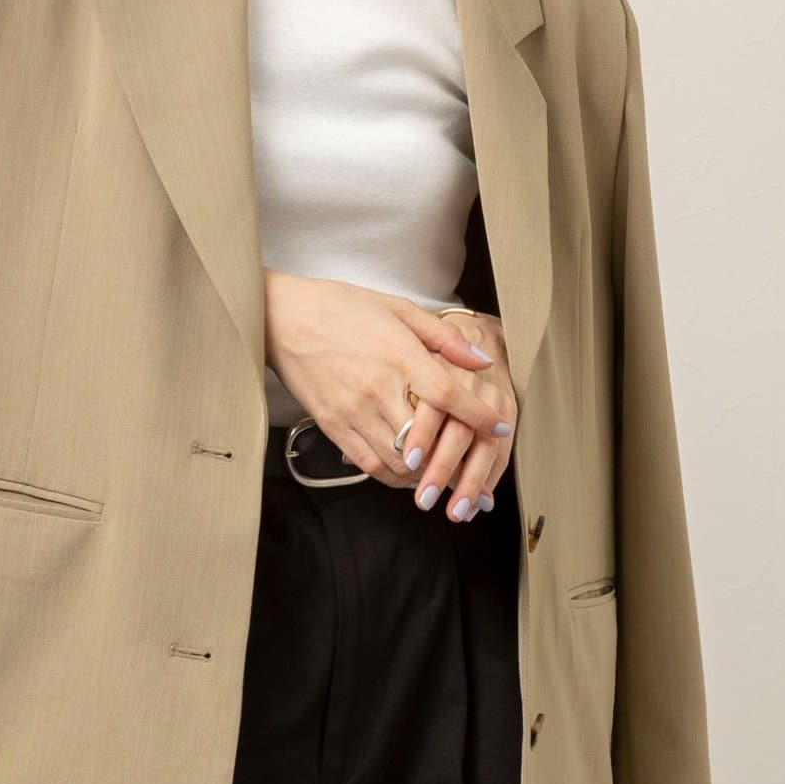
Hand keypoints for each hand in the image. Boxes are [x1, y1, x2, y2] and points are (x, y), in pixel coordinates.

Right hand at [263, 270, 512, 506]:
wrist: (283, 316)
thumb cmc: (343, 307)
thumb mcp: (399, 309)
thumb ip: (444, 338)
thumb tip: (482, 362)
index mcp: (399, 355)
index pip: (451, 396)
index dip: (481, 417)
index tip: (502, 427)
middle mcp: (378, 388)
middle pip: (428, 440)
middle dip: (457, 460)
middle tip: (478, 470)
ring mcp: (352, 410)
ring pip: (399, 462)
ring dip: (425, 473)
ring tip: (443, 474)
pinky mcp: (331, 425)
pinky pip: (368, 465)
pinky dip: (392, 476)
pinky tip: (406, 472)